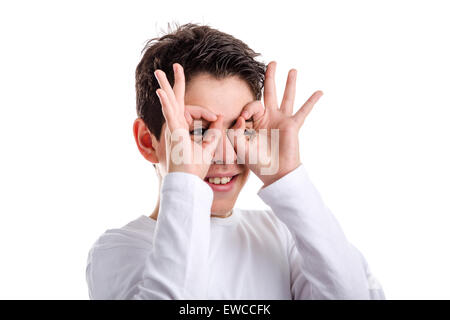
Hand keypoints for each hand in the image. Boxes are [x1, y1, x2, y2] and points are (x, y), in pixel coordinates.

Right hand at [154, 63, 223, 179]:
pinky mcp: (173, 134)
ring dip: (165, 87)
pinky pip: (169, 115)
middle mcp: (176, 127)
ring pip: (169, 103)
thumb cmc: (196, 168)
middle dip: (175, 83)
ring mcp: (173, 129)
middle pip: (175, 100)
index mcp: (183, 129)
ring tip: (159, 72)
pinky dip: (166, 103)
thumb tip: (220, 116)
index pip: (193, 111)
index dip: (206, 112)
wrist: (188, 182)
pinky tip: (162, 92)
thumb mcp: (210, 146)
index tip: (215, 118)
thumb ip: (215, 131)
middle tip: (174, 67)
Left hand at [228, 61, 322, 186]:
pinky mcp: (293, 125)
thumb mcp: (240, 147)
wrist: (275, 173)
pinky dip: (311, 101)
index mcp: (255, 122)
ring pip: (286, 97)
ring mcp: (282, 120)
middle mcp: (269, 118)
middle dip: (270, 77)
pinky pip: (304, 111)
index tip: (242, 122)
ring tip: (293, 70)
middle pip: (269, 92)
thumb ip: (235, 132)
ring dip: (290, 83)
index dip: (245, 110)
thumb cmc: (257, 163)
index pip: (250, 106)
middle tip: (272, 63)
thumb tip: (240, 119)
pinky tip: (320, 91)